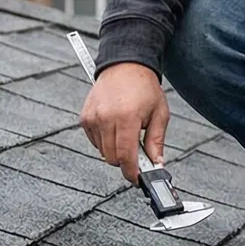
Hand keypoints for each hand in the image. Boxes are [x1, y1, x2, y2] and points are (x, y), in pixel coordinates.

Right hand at [79, 62, 169, 183]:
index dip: (132, 172)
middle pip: (112, 158)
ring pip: (102, 151)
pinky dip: (105, 141)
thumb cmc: (144, 88)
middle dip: (125, 161)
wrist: (125, 66)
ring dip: (115, 150)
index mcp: (127, 118)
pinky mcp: (85, 117)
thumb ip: (156, 142)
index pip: (126, 156)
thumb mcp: (159, 114)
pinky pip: (94, 141)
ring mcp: (93, 118)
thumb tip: (157, 164)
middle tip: (137, 153)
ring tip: (126, 133)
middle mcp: (106, 118)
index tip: (137, 179)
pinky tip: (115, 127)